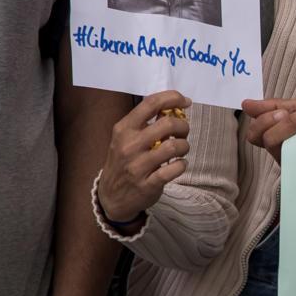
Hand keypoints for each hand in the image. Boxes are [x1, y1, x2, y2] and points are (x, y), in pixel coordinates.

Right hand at [100, 91, 193, 223]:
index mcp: (124, 129)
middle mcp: (129, 145)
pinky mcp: (147, 184)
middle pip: (168, 124)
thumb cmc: (123, 162)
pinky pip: (174, 169)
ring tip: (181, 150)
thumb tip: (173, 106)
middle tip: (183, 133)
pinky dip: (182, 164)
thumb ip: (146, 122)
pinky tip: (179, 164)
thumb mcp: (126, 138)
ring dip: (185, 146)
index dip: (172, 98)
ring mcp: (137, 166)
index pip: (150, 103)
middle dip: (183, 126)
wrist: (110, 197)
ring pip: (174, 146)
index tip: (185, 101)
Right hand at [242, 98, 295, 161]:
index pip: (256, 132)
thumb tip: (245, 104)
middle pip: (259, 139)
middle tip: (288, 113)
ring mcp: (294, 159)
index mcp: (280, 134)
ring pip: (274, 146)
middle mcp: (284, 149)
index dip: (260, 119)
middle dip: (269, 121)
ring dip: (288, 126)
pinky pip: (294, 158)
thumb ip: (278, 106)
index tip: (276, 110)